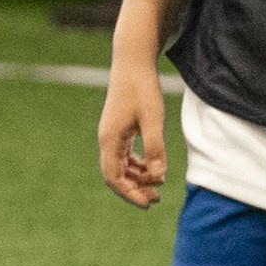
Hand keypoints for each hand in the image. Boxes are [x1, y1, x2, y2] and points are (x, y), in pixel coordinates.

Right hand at [98, 55, 168, 205]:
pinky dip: (137, 166)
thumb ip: (155, 148)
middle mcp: (107, 140)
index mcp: (110, 140)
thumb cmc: (142, 88)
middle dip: (134, 190)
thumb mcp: (153, 119)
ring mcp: (111, 135)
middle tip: (157, 199)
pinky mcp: (118, 130)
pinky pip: (125, 156)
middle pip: (115, 176)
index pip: (114, 177)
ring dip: (137, 178)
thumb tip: (158, 176)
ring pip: (121, 167)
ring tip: (158, 184)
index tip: (148, 203)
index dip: (129, 193)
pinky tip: (153, 168)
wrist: (132, 63)